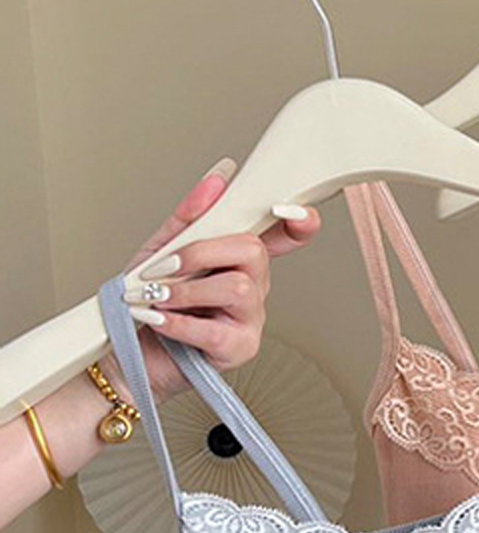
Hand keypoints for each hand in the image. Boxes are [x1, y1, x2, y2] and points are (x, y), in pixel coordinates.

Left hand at [117, 160, 321, 402]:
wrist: (124, 352)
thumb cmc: (146, 302)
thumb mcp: (161, 250)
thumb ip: (190, 218)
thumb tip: (217, 180)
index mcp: (240, 260)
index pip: (284, 236)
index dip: (298, 222)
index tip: (286, 209)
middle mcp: (253, 287)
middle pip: (254, 252)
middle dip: (202, 253)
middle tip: (166, 267)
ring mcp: (250, 319)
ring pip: (238, 288)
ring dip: (185, 290)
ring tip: (153, 297)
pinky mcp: (238, 349)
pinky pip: (215, 329)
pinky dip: (177, 322)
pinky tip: (156, 318)